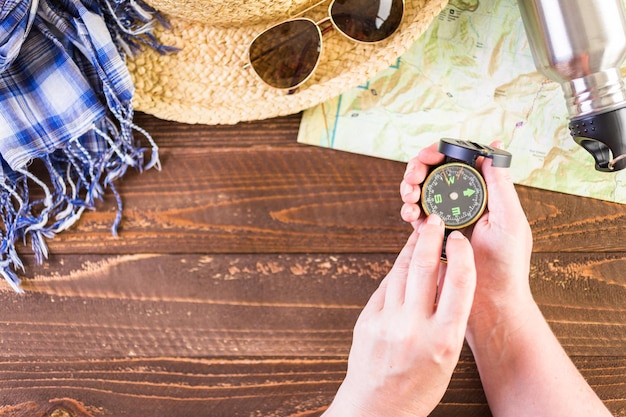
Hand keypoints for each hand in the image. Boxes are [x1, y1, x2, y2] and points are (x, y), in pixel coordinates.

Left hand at [323, 214, 475, 416]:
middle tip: (434, 219)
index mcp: (444, 339)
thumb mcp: (447, 356)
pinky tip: (403, 264)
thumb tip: (448, 275)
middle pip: (425, 267)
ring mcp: (387, 322)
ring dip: (412, 249)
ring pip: (401, 271)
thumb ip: (449, 316)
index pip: (459, 284)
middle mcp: (415, 327)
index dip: (461, 254)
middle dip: (430, 237)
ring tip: (420, 235)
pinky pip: (385, 286)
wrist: (376, 407)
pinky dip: (396, 272)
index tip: (459, 238)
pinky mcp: (367, 319)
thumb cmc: (419, 386)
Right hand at [399, 142, 533, 335]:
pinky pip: (416, 216)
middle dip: (419, 169)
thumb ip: (500, 185)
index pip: (459, 161)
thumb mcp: (509, 220)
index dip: (440, 152)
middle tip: (413, 176)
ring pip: (421, 191)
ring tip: (409, 197)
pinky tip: (410, 215)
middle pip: (435, 173)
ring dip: (410, 188)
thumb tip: (494, 149)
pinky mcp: (432, 237)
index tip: (430, 155)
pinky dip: (409, 210)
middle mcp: (464, 203)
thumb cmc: (508, 266)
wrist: (490, 304)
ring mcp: (446, 219)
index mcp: (484, 194)